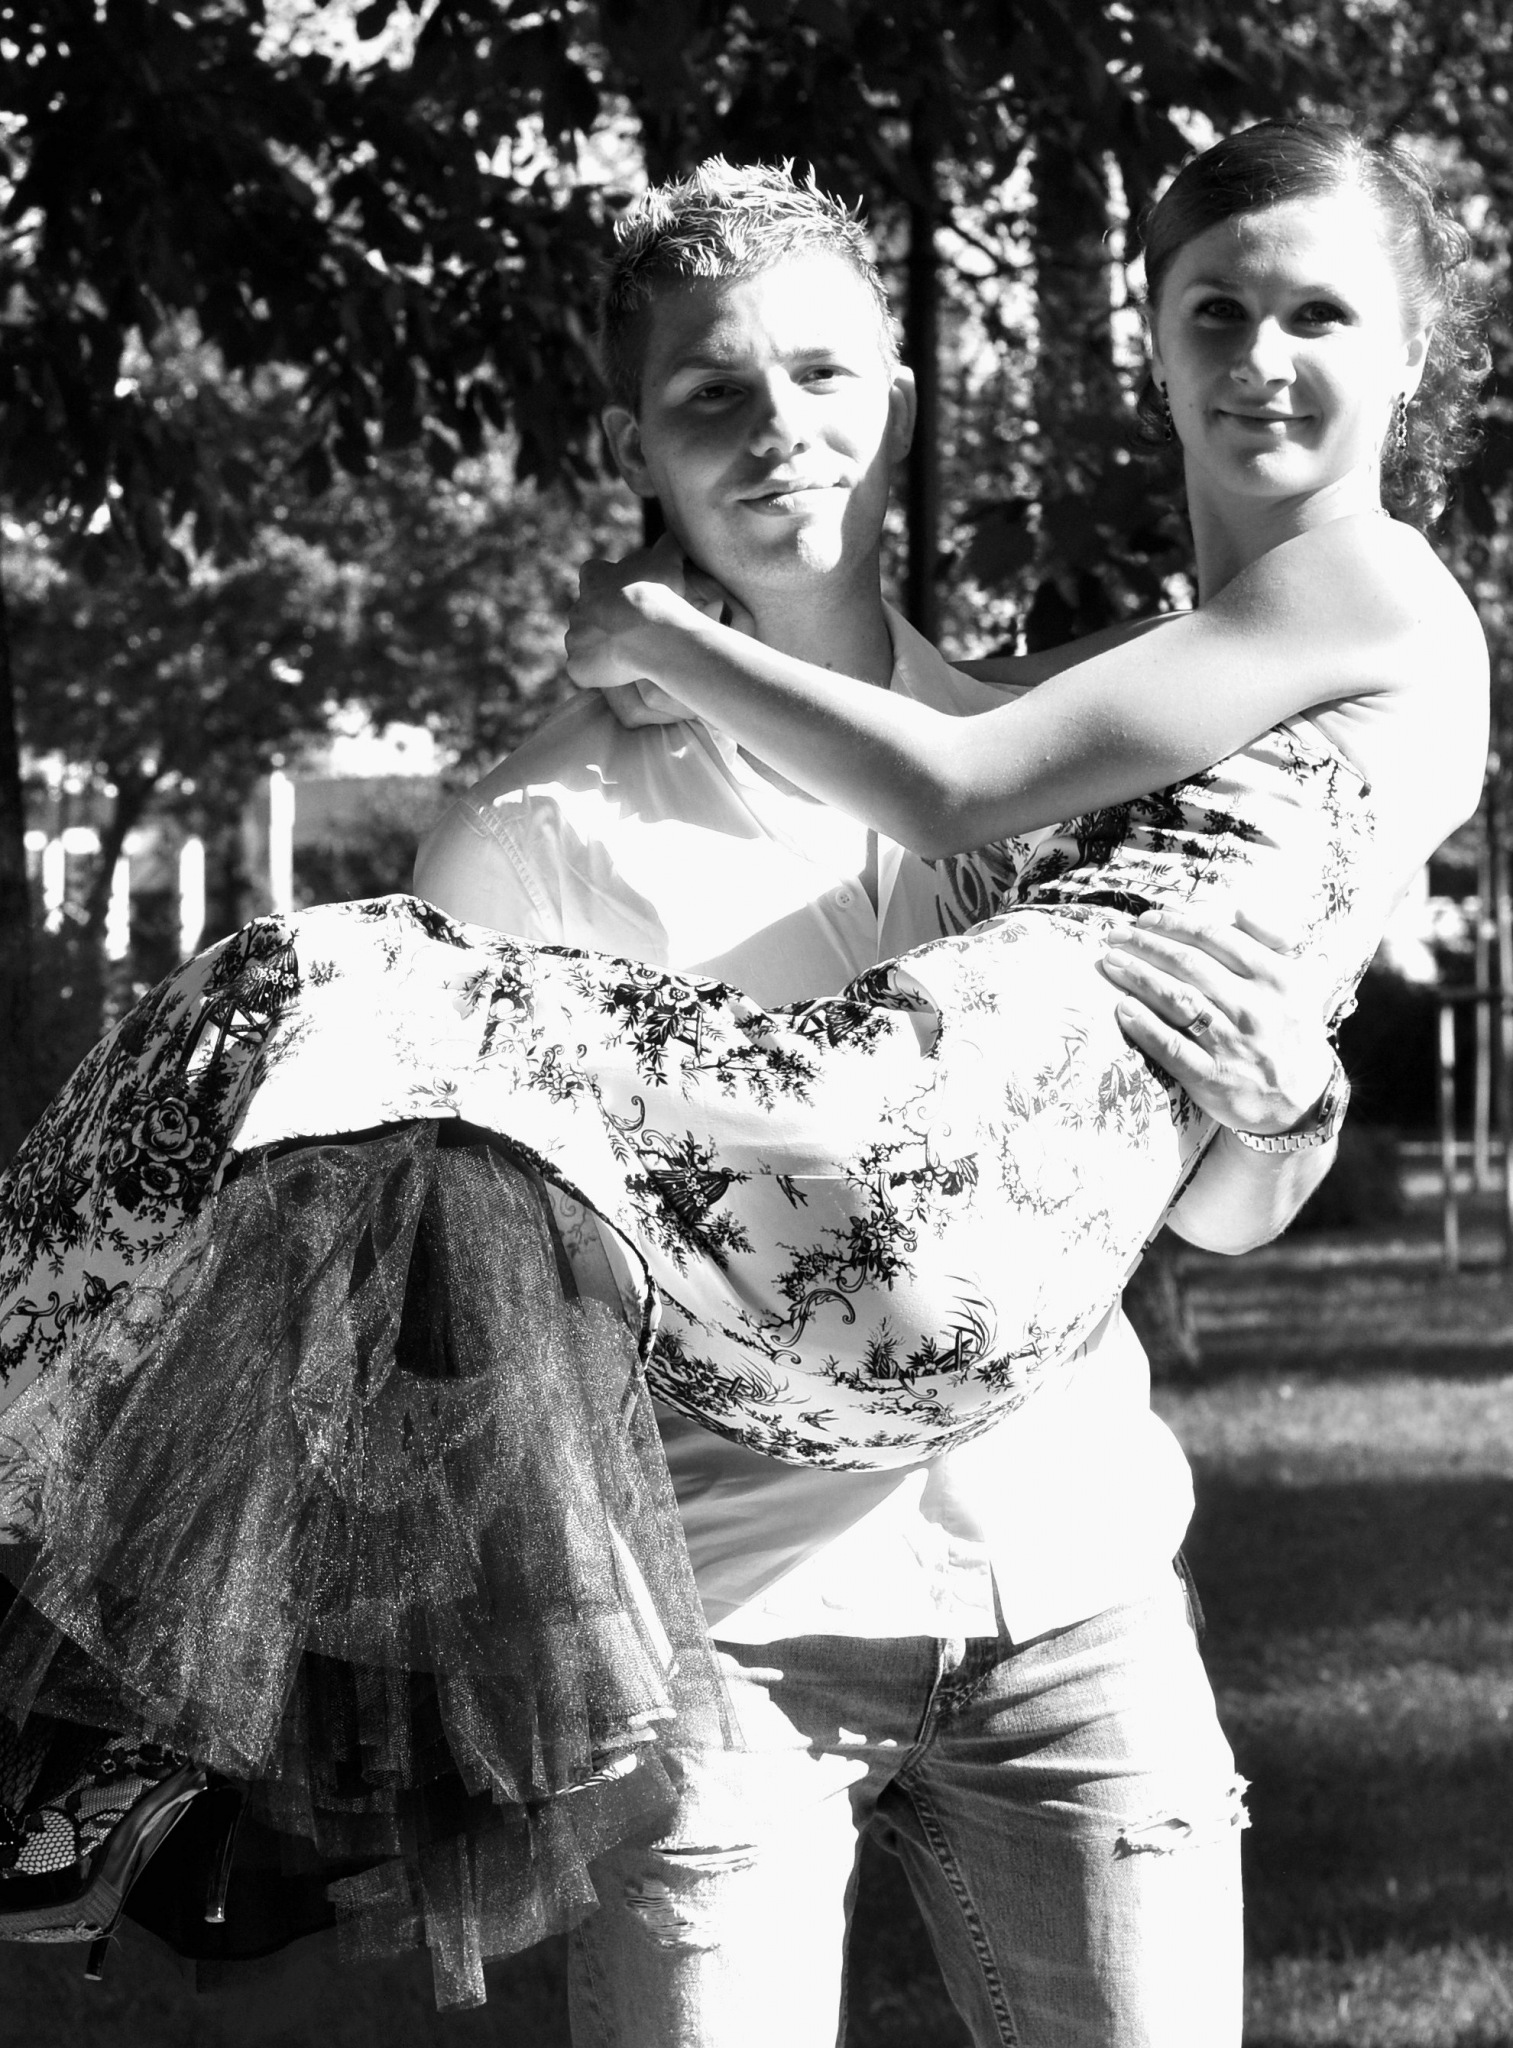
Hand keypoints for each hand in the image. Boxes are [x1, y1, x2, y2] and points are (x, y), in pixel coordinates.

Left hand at [565, 534, 751, 728]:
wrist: (649, 629)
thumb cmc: (657, 592)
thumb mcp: (667, 560)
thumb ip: (668, 546)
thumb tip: (674, 536)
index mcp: (593, 578)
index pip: (592, 575)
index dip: (607, 584)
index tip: (625, 595)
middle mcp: (577, 607)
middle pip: (586, 613)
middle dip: (603, 620)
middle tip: (629, 630)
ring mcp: (574, 638)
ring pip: (583, 643)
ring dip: (599, 648)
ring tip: (626, 655)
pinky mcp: (576, 665)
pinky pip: (583, 671)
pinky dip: (596, 673)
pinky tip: (618, 675)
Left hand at [1100, 905, 1335, 1136]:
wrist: (1301, 1099)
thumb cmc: (1291, 1028)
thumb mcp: (1302, 978)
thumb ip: (1273, 938)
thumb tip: (1241, 908)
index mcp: (1276, 977)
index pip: (1216, 938)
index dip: (1175, 924)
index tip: (1145, 919)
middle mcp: (1254, 1007)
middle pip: (1190, 965)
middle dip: (1147, 945)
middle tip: (1115, 935)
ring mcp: (1232, 1043)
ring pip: (1178, 1000)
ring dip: (1139, 977)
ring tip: (1111, 962)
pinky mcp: (1212, 1076)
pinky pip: (1171, 1046)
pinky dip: (1145, 1025)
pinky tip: (1122, 1007)